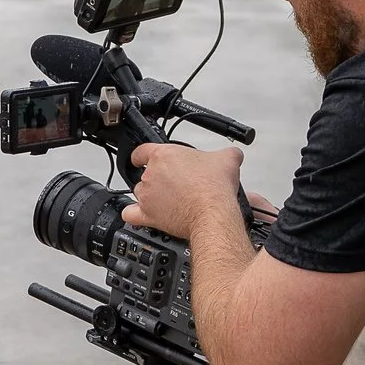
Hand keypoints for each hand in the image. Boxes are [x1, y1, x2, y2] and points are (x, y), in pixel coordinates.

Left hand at [122, 143, 245, 242]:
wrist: (212, 212)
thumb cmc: (214, 187)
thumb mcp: (228, 159)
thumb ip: (228, 153)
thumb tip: (233, 155)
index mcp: (164, 155)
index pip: (142, 150)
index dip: (141, 154)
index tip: (141, 158)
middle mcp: (151, 174)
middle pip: (144, 173)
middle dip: (158, 178)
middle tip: (175, 184)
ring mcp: (147, 195)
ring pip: (139, 192)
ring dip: (150, 195)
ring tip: (167, 200)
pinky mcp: (147, 215)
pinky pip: (130, 214)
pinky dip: (133, 214)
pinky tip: (141, 214)